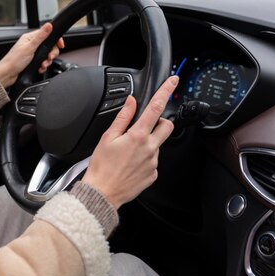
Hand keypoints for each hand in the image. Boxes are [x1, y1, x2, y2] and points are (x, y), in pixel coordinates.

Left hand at [0, 23, 64, 87]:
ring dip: (47, 61)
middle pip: (49, 46)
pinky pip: (42, 62)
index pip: (47, 34)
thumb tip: (49, 25)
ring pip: (46, 55)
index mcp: (30, 38)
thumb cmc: (14, 61)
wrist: (7, 74)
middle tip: (49, 58)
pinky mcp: (32, 61)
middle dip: (51, 54)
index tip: (60, 45)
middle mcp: (31, 44)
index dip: (55, 40)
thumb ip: (40, 37)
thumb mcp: (29, 48)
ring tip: (43, 65)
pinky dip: (43, 66)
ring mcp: (32, 53)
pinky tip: (40, 68)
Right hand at [81, 75, 179, 208]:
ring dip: (148, 143)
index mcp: (138, 136)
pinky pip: (153, 161)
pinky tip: (130, 164)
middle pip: (167, 126)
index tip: (173, 81)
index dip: (166, 92)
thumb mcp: (108, 137)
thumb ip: (123, 117)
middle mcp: (150, 148)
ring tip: (128, 153)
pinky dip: (144, 159)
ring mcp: (153, 162)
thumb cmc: (101, 167)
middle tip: (146, 126)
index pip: (156, 107)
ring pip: (158, 144)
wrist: (102, 193)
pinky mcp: (153, 174)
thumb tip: (131, 102)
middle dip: (161, 122)